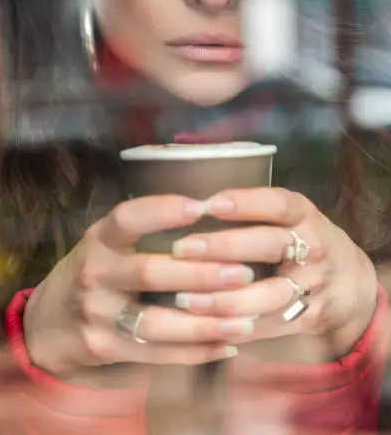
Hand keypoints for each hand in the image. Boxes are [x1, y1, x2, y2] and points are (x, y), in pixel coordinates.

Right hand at [23, 195, 256, 377]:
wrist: (50, 323)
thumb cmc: (95, 271)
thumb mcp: (107, 242)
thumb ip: (144, 229)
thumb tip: (209, 211)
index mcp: (100, 239)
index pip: (128, 218)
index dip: (163, 211)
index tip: (202, 207)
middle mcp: (96, 274)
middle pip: (151, 273)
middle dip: (201, 274)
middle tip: (246, 273)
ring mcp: (98, 314)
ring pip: (157, 322)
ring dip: (206, 323)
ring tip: (246, 320)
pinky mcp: (106, 347)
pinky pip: (157, 353)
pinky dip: (195, 352)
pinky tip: (228, 346)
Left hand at [171, 188, 377, 356]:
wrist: (349, 284)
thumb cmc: (303, 240)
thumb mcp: (291, 217)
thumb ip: (254, 211)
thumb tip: (191, 208)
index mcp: (304, 215)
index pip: (278, 204)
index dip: (245, 203)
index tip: (209, 204)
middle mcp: (312, 246)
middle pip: (268, 244)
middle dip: (223, 247)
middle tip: (182, 249)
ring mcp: (312, 284)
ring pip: (268, 294)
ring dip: (225, 298)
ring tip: (185, 298)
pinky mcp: (308, 317)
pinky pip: (269, 325)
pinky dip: (235, 327)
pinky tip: (203, 326)